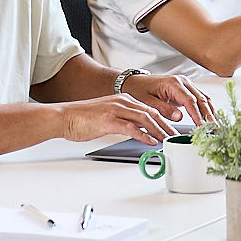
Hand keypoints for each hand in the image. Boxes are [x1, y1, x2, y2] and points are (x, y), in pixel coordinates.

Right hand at [56, 93, 176, 144]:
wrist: (65, 116)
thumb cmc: (84, 118)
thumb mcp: (109, 116)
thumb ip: (124, 120)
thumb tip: (139, 130)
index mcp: (123, 99)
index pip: (150, 109)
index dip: (164, 120)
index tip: (172, 130)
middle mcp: (122, 102)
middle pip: (151, 113)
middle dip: (166, 126)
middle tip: (175, 137)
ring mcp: (115, 110)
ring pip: (144, 119)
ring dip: (158, 131)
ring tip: (166, 140)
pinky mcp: (108, 120)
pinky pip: (130, 127)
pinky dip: (143, 135)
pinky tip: (150, 141)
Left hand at [126, 73, 214, 125]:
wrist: (134, 82)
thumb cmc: (139, 90)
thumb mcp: (147, 102)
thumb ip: (163, 109)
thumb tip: (179, 117)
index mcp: (173, 83)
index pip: (190, 100)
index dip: (197, 114)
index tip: (201, 126)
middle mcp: (183, 81)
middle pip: (201, 99)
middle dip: (209, 115)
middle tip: (214, 128)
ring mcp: (186, 84)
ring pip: (203, 98)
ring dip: (210, 112)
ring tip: (216, 126)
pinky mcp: (187, 90)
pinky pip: (200, 99)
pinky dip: (206, 109)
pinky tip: (210, 119)